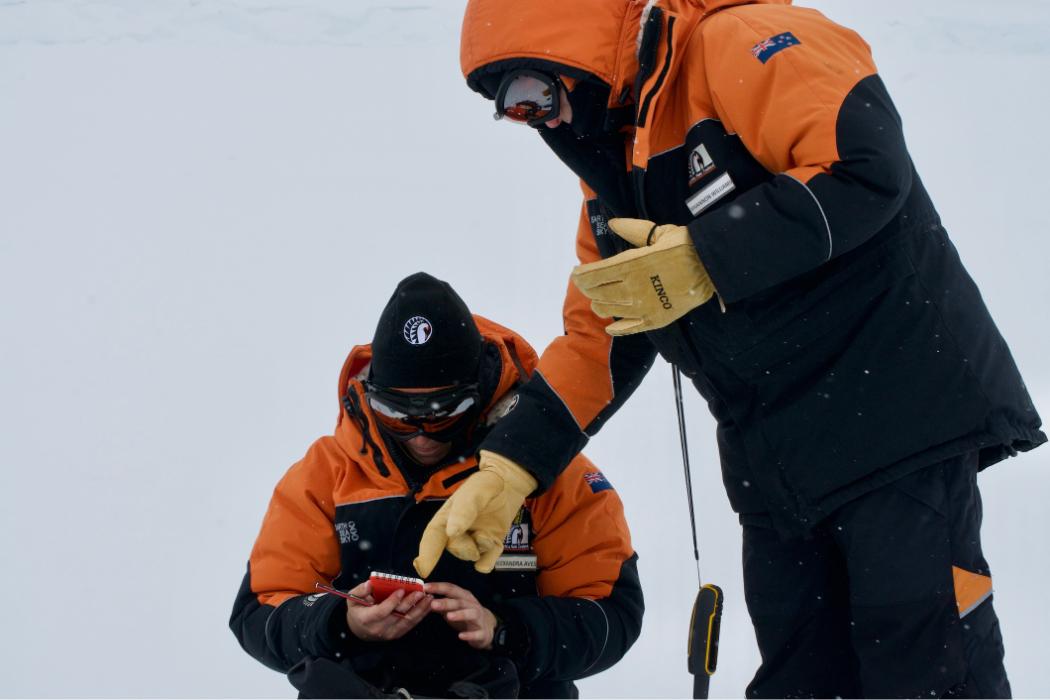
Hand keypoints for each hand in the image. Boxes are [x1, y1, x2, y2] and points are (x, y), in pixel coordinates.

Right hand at [343, 580, 432, 641]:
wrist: (359, 631)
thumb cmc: (357, 611)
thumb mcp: (352, 599)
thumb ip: (360, 590)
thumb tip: (370, 583)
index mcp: (366, 619)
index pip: (382, 611)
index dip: (392, 601)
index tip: (402, 590)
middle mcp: (379, 628)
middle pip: (398, 616)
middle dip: (411, 603)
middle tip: (421, 592)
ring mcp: (389, 633)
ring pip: (407, 621)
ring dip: (420, 609)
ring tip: (429, 598)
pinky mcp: (397, 635)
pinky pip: (410, 625)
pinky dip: (420, 615)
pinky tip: (427, 606)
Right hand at [413, 450, 536, 576]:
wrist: (510, 484)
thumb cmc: (487, 484)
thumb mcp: (475, 491)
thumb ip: (463, 510)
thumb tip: (451, 533)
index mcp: (447, 517)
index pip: (433, 537)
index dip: (426, 554)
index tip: (423, 570)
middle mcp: (458, 531)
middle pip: (455, 549)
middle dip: (465, 547)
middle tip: (481, 535)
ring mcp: (474, 539)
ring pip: (471, 556)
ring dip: (481, 548)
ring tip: (489, 533)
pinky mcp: (489, 546)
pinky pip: (485, 563)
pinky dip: (489, 560)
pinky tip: (496, 545)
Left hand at [426, 581, 498, 649]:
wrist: (486, 628)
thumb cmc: (466, 615)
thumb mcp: (454, 607)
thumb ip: (441, 603)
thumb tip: (425, 599)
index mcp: (464, 597)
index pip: (451, 589)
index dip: (439, 587)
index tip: (425, 587)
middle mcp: (472, 605)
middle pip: (460, 602)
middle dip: (446, 602)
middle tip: (433, 604)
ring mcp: (478, 618)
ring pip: (471, 614)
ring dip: (460, 614)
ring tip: (448, 616)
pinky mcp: (482, 633)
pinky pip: (477, 633)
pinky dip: (469, 634)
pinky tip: (460, 636)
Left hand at [571, 218, 715, 334]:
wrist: (711, 266)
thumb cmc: (684, 245)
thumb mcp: (657, 232)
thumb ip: (632, 229)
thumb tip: (611, 223)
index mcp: (629, 265)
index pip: (592, 275)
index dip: (579, 275)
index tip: (576, 273)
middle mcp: (631, 288)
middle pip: (596, 293)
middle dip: (588, 288)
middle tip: (587, 284)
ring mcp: (642, 307)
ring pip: (608, 310)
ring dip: (599, 304)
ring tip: (598, 300)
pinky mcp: (654, 320)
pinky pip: (628, 329)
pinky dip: (616, 328)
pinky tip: (610, 326)